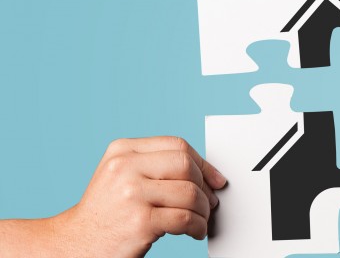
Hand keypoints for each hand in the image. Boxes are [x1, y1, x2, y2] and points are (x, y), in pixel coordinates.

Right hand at [51, 137, 226, 256]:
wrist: (75, 244)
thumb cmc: (107, 212)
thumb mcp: (122, 176)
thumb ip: (156, 166)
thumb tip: (207, 174)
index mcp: (122, 150)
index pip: (177, 145)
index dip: (203, 163)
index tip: (215, 179)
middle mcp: (124, 167)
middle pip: (186, 166)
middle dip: (205, 187)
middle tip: (210, 203)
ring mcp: (131, 194)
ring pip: (190, 193)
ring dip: (204, 211)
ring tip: (200, 220)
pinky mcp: (140, 222)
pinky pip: (185, 219)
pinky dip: (198, 227)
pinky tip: (194, 231)